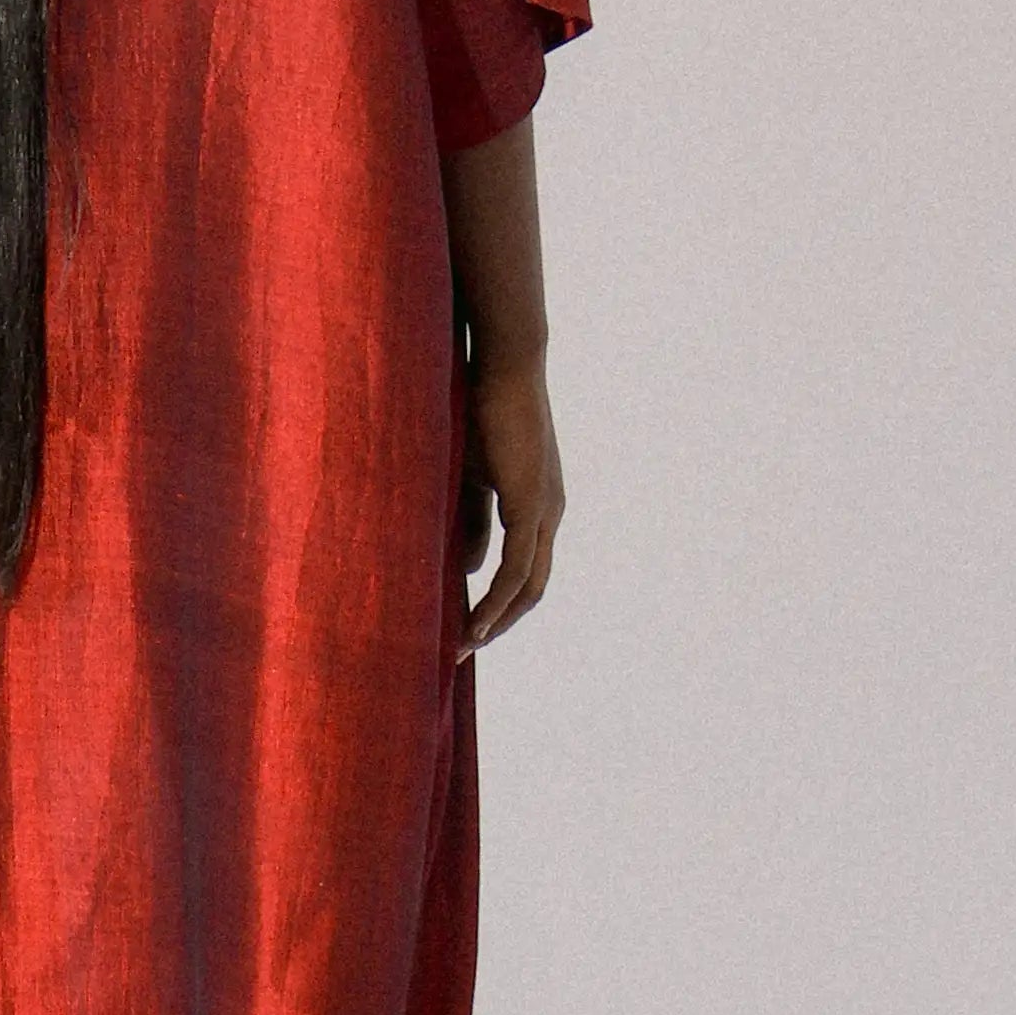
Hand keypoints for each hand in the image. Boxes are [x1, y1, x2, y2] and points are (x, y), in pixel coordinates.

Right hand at [458, 351, 563, 651]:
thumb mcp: (471, 478)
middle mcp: (550, 514)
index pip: (524, 570)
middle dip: (501, 622)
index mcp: (537, 506)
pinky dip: (497, 599)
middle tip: (465, 649)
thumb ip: (471, 522)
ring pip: (528, 585)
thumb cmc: (480, 412)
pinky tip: (476, 622)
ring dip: (497, 620)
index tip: (467, 626)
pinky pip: (517, 567)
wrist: (504, 366)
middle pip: (533, 588)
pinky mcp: (532, 504)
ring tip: (465, 645)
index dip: (498, 602)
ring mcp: (546, 510)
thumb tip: (468, 569)